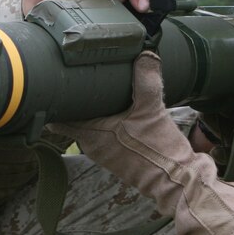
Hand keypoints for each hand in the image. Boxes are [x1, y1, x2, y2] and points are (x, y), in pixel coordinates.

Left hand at [48, 52, 233, 234]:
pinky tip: (122, 111)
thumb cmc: (159, 150)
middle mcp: (93, 146)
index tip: (58, 84)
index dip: (55, 101)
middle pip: (74, 120)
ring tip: (101, 91)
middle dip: (76, 103)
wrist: (178, 181)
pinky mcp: (121, 157)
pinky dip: (109, 123)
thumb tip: (145, 53)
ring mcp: (106, 154)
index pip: (57, 119)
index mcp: (91, 135)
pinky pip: (106, 135)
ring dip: (93, 112)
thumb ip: (147, 79)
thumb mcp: (152, 109)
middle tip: (81, 80)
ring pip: (90, 127)